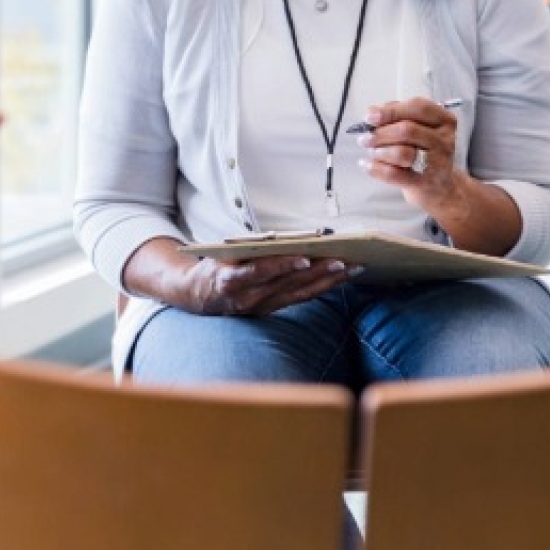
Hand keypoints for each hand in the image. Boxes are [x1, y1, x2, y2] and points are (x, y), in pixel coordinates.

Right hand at [180, 252, 356, 319]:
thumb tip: (284, 240)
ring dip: (328, 280)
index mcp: (232, 281)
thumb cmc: (213, 267)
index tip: (304, 258)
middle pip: (288, 284)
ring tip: (352, 267)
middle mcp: (249, 298)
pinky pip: (301, 298)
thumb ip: (249, 249)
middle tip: (343, 260)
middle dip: (318, 272)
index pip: (260, 272)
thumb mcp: (222, 255)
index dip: (282, 266)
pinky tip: (340, 277)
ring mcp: (263, 306)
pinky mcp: (272, 309)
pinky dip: (322, 286)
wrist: (197, 297)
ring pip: (301, 292)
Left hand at [358, 96, 464, 204]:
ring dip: (379, 151)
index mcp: (444, 120)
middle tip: (365, 138)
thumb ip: (397, 115)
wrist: (439, 186)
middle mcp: (445, 140)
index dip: (391, 110)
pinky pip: (394, 174)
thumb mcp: (418, 128)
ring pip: (401, 152)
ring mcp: (437, 163)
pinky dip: (376, 168)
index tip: (370, 116)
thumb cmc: (425, 150)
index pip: (418, 108)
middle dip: (381, 133)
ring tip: (371, 152)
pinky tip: (368, 165)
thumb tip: (373, 111)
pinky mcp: (425, 183)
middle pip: (407, 130)